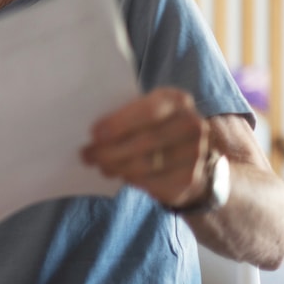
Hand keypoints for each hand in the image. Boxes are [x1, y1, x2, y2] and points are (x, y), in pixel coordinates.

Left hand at [81, 87, 211, 207]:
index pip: (149, 111)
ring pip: (148, 164)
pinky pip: (155, 183)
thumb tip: (93, 133)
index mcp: (177, 101)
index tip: (95, 134)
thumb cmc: (153, 125)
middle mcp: (192, 125)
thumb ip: (125, 115)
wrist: (187, 151)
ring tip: (100, 165)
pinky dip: (133, 180)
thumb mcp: (143, 111)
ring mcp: (195, 153)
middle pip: (146, 141)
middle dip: (111, 150)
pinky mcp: (191, 179)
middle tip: (88, 155)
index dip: (120, 124)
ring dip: (117, 167)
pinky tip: (121, 175)